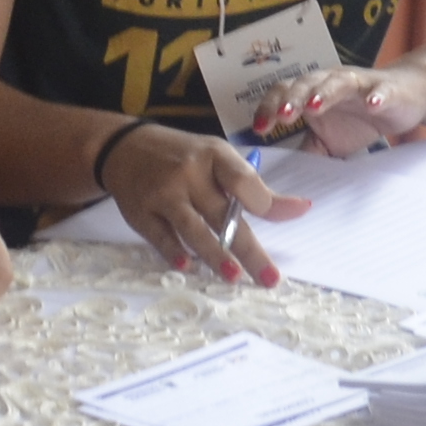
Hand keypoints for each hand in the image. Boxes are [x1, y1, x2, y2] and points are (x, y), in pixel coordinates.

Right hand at [100, 121, 309, 285]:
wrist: (125, 147)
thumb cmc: (184, 157)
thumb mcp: (218, 159)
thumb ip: (254, 188)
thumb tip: (300, 209)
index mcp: (213, 156)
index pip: (243, 179)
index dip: (266, 201)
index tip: (293, 215)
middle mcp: (188, 173)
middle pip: (223, 214)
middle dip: (248, 249)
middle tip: (270, 278)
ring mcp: (163, 194)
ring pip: (192, 228)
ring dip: (214, 254)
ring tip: (233, 277)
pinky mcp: (141, 213)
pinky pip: (160, 237)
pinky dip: (174, 252)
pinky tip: (187, 266)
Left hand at [248, 65, 425, 157]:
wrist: (404, 96)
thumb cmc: (359, 117)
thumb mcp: (328, 140)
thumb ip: (305, 151)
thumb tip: (279, 176)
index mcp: (311, 93)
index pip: (283, 93)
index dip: (269, 108)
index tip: (260, 129)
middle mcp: (329, 82)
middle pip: (305, 84)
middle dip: (293, 99)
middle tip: (283, 116)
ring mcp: (359, 84)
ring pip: (337, 83)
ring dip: (324, 93)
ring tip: (314, 106)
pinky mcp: (387, 89)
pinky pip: (381, 91)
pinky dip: (376, 96)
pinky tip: (372, 104)